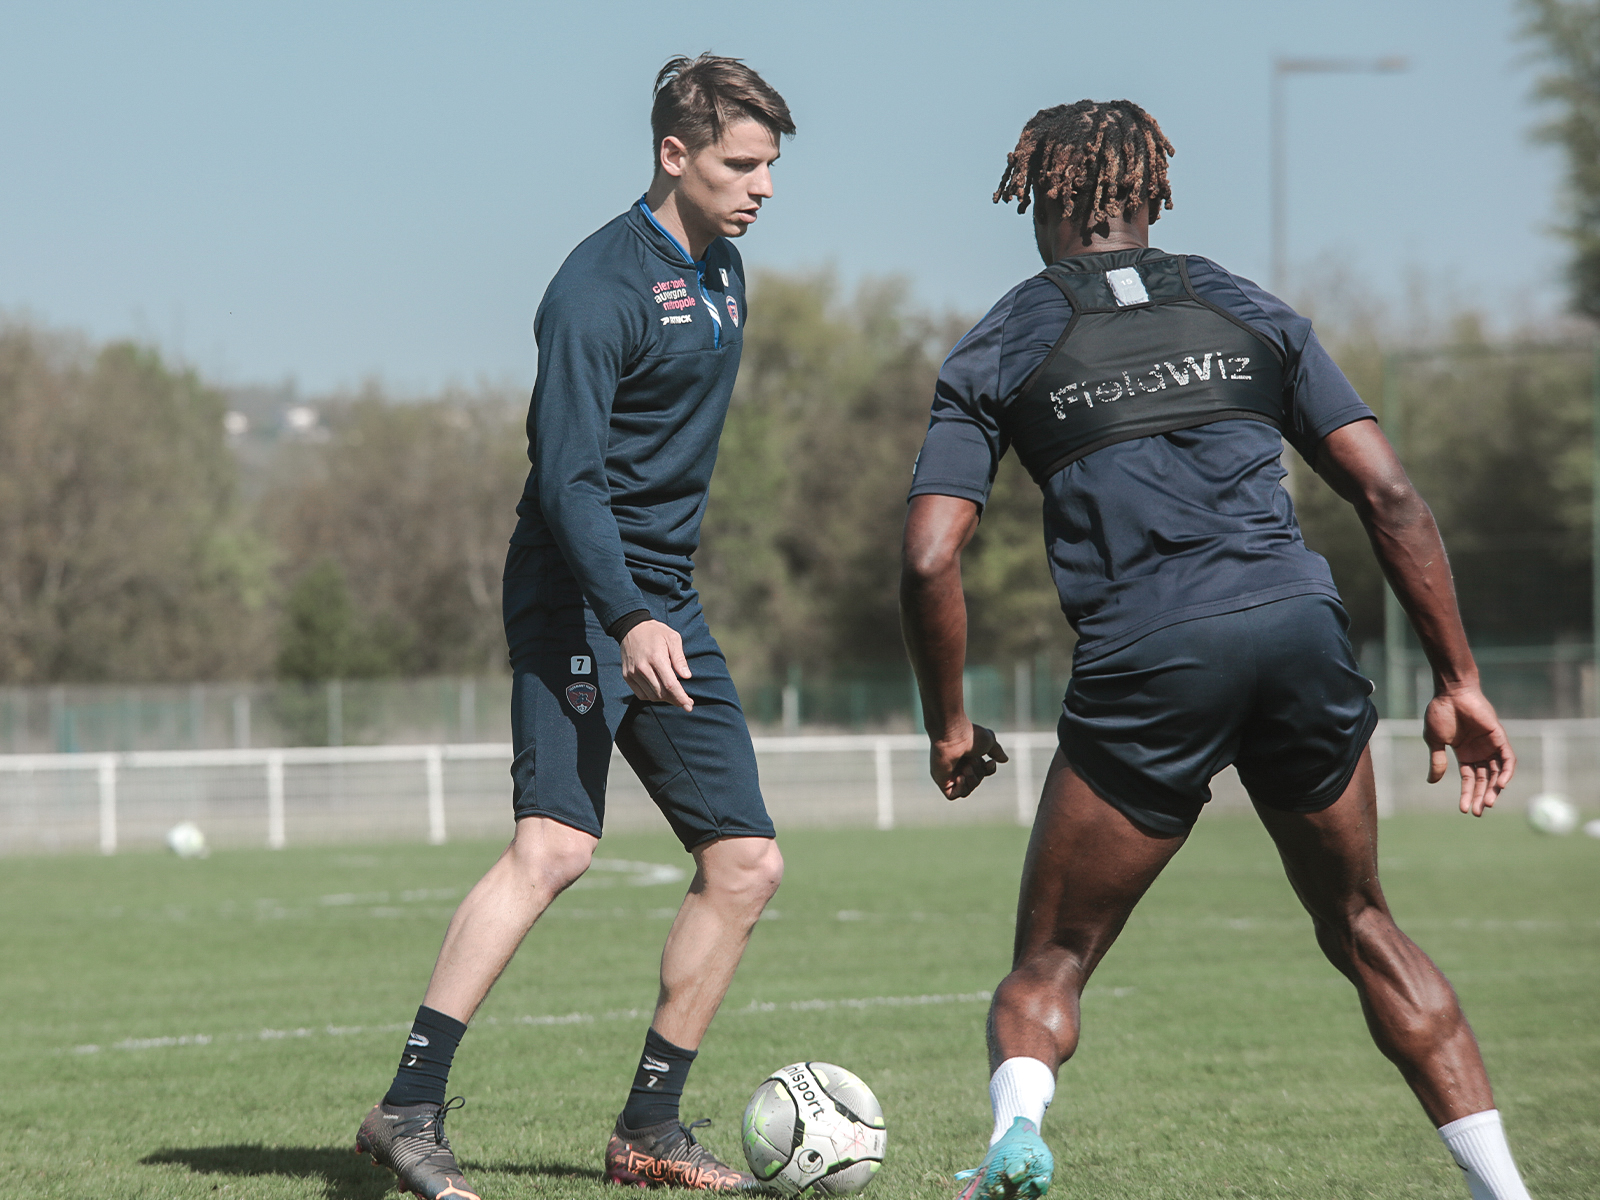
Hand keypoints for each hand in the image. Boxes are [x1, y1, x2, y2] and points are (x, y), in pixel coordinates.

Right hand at [619, 620, 692, 710]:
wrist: (631, 627)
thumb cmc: (656, 632)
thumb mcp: (673, 638)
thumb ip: (680, 658)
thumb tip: (687, 676)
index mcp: (656, 658)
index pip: (670, 685)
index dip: (681, 698)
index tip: (689, 706)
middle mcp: (642, 668)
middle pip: (661, 693)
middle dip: (675, 700)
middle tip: (686, 701)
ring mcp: (633, 673)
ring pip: (651, 696)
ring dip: (665, 699)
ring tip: (674, 696)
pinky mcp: (627, 676)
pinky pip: (641, 694)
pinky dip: (652, 697)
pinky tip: (660, 692)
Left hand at [929, 721, 1007, 799]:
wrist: (953, 736)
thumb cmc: (970, 736)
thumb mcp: (989, 742)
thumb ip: (996, 751)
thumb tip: (1004, 760)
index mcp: (968, 757)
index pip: (982, 772)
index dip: (989, 770)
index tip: (990, 762)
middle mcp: (958, 765)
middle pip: (976, 781)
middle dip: (978, 773)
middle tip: (971, 761)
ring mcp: (949, 774)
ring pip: (966, 790)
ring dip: (971, 780)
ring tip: (965, 767)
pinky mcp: (941, 780)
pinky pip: (952, 795)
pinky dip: (960, 788)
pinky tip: (960, 776)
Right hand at [1422, 685, 1514, 815]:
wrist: (1451, 693)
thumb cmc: (1440, 713)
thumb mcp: (1435, 741)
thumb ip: (1437, 761)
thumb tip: (1432, 782)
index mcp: (1465, 754)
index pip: (1469, 779)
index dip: (1467, 794)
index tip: (1463, 810)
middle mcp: (1480, 752)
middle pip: (1484, 779)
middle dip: (1481, 796)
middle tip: (1478, 812)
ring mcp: (1491, 745)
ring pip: (1497, 772)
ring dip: (1494, 788)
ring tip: (1487, 803)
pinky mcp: (1499, 737)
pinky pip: (1507, 759)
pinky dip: (1506, 772)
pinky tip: (1500, 784)